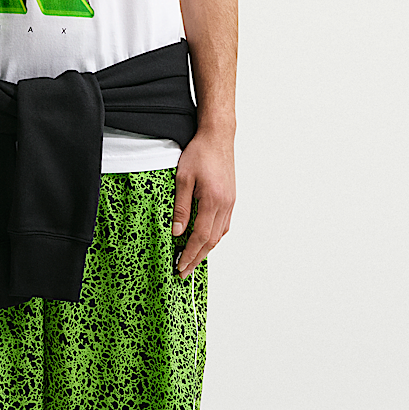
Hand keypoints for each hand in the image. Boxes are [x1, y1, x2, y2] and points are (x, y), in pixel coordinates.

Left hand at [171, 127, 235, 277]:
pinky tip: (205, 241)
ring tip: (192, 260)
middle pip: (211, 241)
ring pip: (219, 235)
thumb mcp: (183, 179)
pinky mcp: (231, 198)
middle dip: (197, 259)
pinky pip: (224, 225)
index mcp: (213, 201)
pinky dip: (214, 237)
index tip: (180, 267)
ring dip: (206, 250)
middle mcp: (225, 205)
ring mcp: (230, 202)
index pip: (199, 237)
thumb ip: (181, 207)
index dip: (189, 255)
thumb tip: (177, 232)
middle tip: (184, 272)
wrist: (218, 136)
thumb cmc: (199, 153)